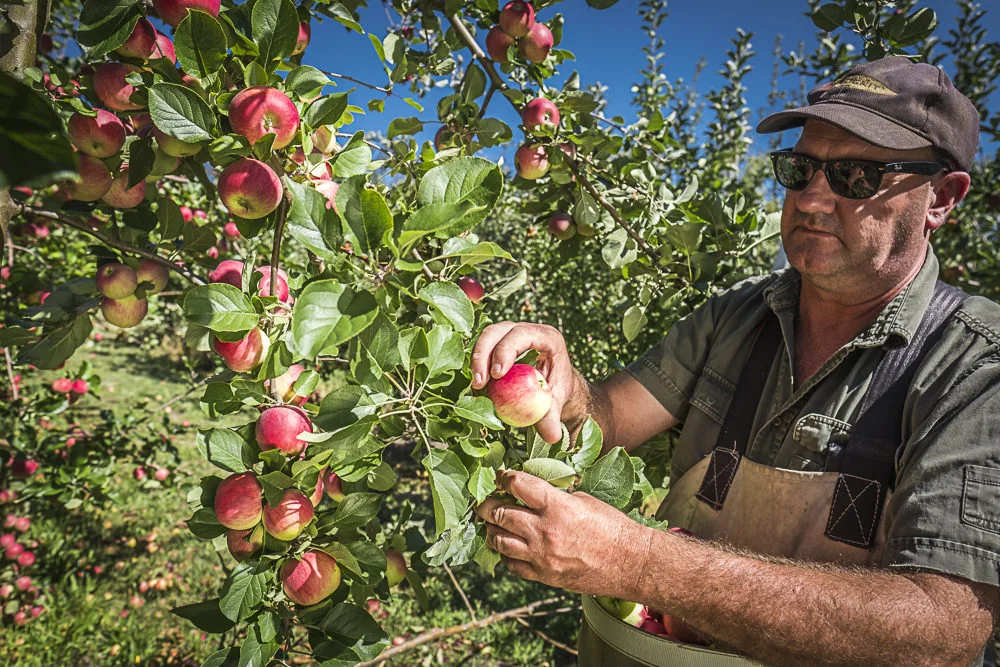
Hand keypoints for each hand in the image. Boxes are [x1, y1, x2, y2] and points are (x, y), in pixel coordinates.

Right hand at [471, 322, 580, 442]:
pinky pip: (483, 348)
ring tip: (477, 387)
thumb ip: (553, 417)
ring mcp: (512, 334)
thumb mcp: (557, 402)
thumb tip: (552, 436)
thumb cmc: (558, 390)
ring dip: (477, 360)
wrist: (554, 385)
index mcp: (547, 338)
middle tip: (479, 383)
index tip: (497, 375)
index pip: (523, 334)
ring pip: (487, 337)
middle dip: (484, 354)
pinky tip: (478, 386)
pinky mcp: (500, 343)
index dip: (506, 350)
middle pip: (498, 331)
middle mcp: (528, 331)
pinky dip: (477, 364)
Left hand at [476, 470, 651, 597]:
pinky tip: (508, 547)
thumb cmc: (612, 527)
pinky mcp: (544, 575)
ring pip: (500, 541)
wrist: (630, 563)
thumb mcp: (584, 500)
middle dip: (487, 504)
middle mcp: (545, 531)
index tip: (500, 476)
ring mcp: (541, 556)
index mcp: (557, 506)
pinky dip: (505, 555)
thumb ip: (557, 496)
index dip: (504, 477)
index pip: (518, 485)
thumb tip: (535, 491)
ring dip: (492, 530)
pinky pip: (512, 565)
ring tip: (491, 523)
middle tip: (484, 500)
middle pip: (500, 513)